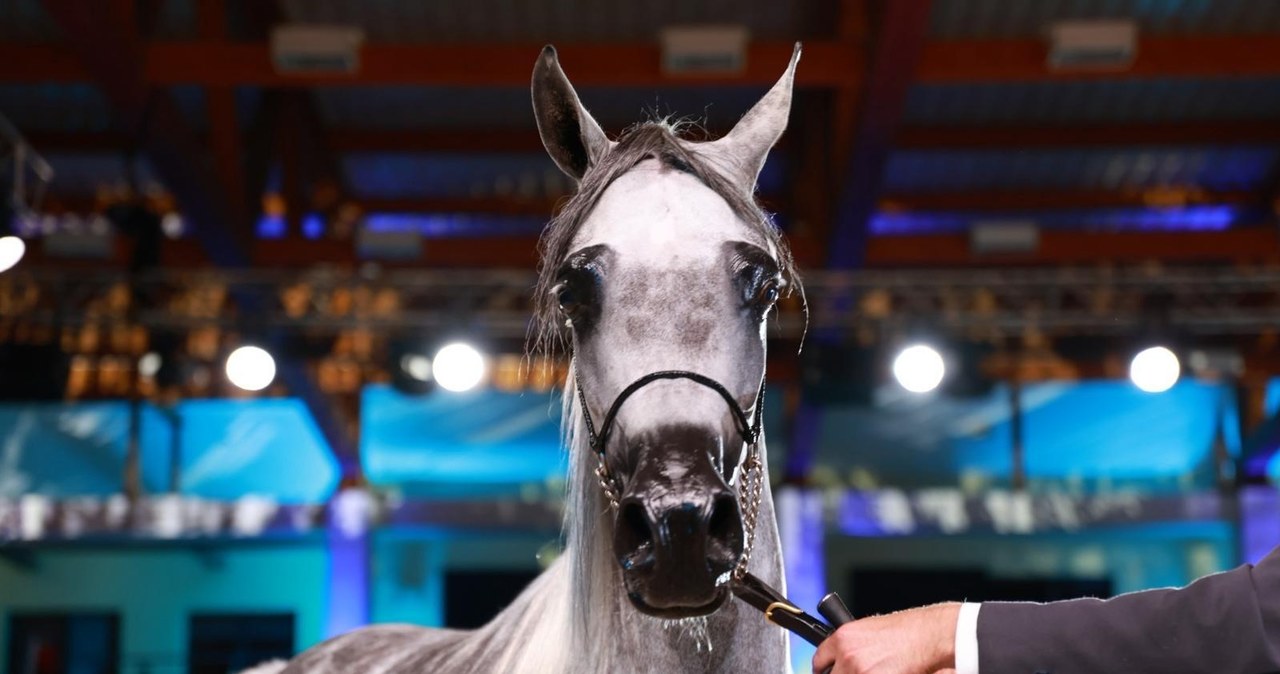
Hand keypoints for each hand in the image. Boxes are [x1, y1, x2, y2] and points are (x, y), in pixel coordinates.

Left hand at [812, 602, 959, 673]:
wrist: (929, 636)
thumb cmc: (908, 631)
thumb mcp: (871, 630)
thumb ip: (852, 645)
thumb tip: (844, 659)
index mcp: (843, 637)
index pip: (819, 661)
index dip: (824, 670)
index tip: (826, 672)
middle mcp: (848, 655)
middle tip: (853, 672)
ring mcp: (860, 671)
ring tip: (876, 669)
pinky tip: (887, 671)